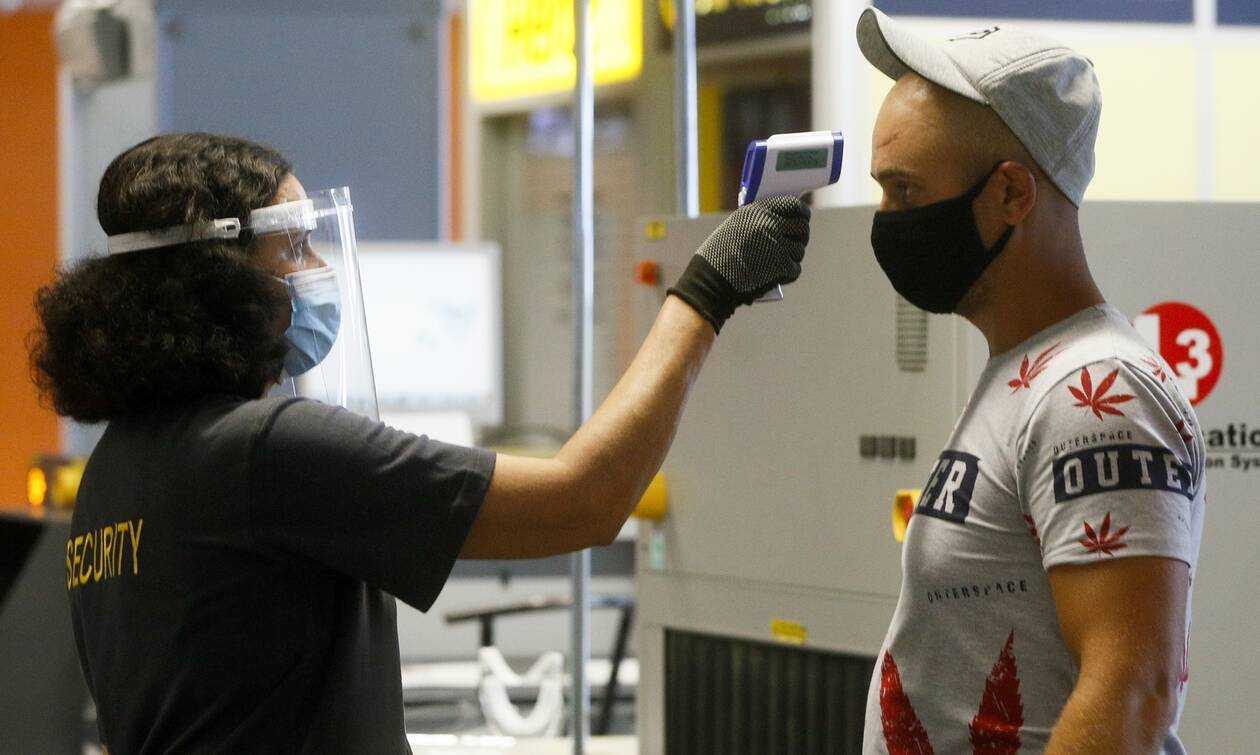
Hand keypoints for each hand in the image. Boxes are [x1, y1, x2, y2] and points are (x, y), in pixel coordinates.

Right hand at [666, 196, 810, 332]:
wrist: (710, 280)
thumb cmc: (719, 256)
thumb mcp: (736, 228)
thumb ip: (759, 221)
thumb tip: (786, 218)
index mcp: (758, 211)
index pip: (792, 204)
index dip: (802, 212)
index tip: (803, 218)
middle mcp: (770, 224)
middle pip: (802, 227)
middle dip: (801, 237)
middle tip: (794, 245)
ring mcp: (777, 244)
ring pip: (799, 250)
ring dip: (792, 259)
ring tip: (776, 265)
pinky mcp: (781, 265)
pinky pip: (795, 269)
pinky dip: (787, 275)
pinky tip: (775, 277)